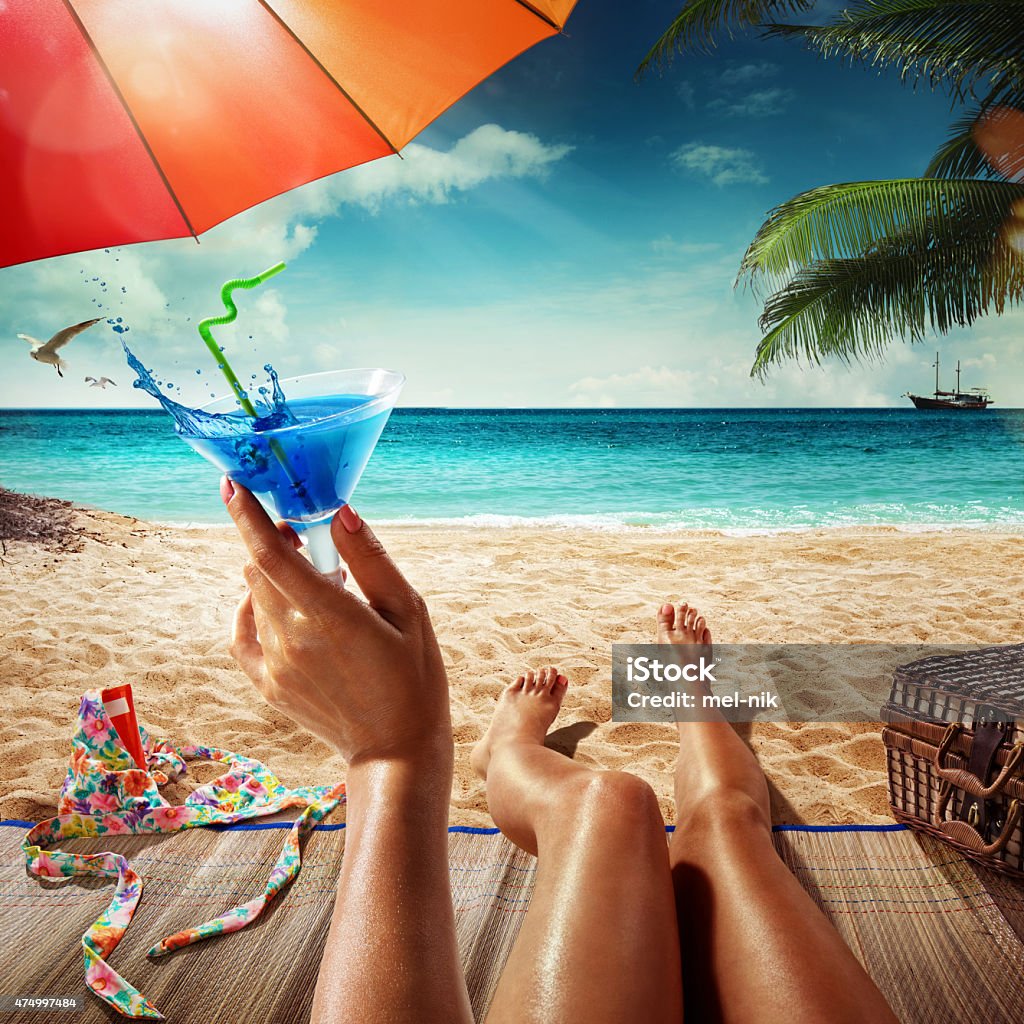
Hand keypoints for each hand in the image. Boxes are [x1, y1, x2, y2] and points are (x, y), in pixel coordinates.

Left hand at [223, 480, 451, 767]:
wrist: (396, 749)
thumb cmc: (413, 676)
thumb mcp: (408, 610)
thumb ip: (370, 558)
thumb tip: (339, 512)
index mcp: (330, 615)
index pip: (271, 554)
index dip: (247, 514)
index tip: (232, 483)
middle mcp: (292, 638)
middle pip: (259, 568)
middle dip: (276, 542)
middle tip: (311, 540)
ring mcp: (275, 665)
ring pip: (255, 596)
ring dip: (277, 576)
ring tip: (322, 587)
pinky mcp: (268, 685)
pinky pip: (243, 633)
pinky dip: (252, 608)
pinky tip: (276, 603)